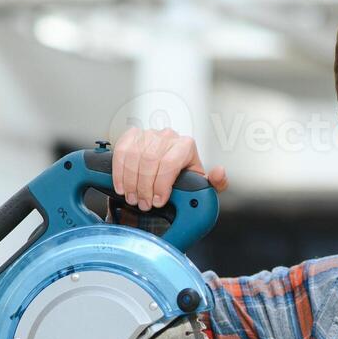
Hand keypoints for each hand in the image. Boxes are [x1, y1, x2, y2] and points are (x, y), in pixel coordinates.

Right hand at [110, 127, 228, 211]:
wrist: (169, 168)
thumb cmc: (185, 176)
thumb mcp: (201, 182)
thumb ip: (216, 183)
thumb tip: (219, 173)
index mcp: (185, 146)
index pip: (170, 163)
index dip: (161, 184)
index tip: (158, 201)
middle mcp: (167, 137)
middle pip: (150, 160)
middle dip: (145, 187)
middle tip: (143, 204)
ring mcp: (149, 134)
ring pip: (134, 156)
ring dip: (131, 181)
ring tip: (133, 198)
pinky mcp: (132, 136)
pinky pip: (121, 150)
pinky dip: (119, 171)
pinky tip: (122, 186)